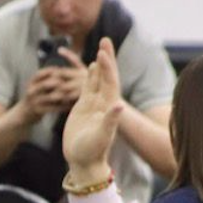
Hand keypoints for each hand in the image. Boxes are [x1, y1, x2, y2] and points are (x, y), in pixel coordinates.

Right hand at [23, 65, 82, 119]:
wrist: (24, 113)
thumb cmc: (35, 96)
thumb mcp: (37, 85)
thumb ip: (47, 78)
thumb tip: (62, 70)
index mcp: (32, 81)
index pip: (44, 72)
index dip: (56, 71)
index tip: (67, 71)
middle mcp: (32, 90)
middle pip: (48, 83)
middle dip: (62, 83)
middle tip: (75, 83)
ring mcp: (34, 100)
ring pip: (51, 97)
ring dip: (65, 96)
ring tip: (76, 95)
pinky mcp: (38, 110)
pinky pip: (53, 108)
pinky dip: (63, 106)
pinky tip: (71, 105)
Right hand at [61, 37, 122, 181]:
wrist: (83, 163)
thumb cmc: (92, 152)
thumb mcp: (101, 136)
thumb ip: (110, 120)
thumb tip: (119, 105)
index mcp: (108, 107)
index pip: (110, 82)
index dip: (108, 67)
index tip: (103, 52)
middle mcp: (103, 104)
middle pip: (106, 76)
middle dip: (107, 58)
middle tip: (105, 40)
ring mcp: (93, 106)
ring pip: (97, 80)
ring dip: (100, 65)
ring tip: (101, 49)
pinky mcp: (83, 109)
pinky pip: (88, 89)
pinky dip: (90, 77)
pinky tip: (91, 68)